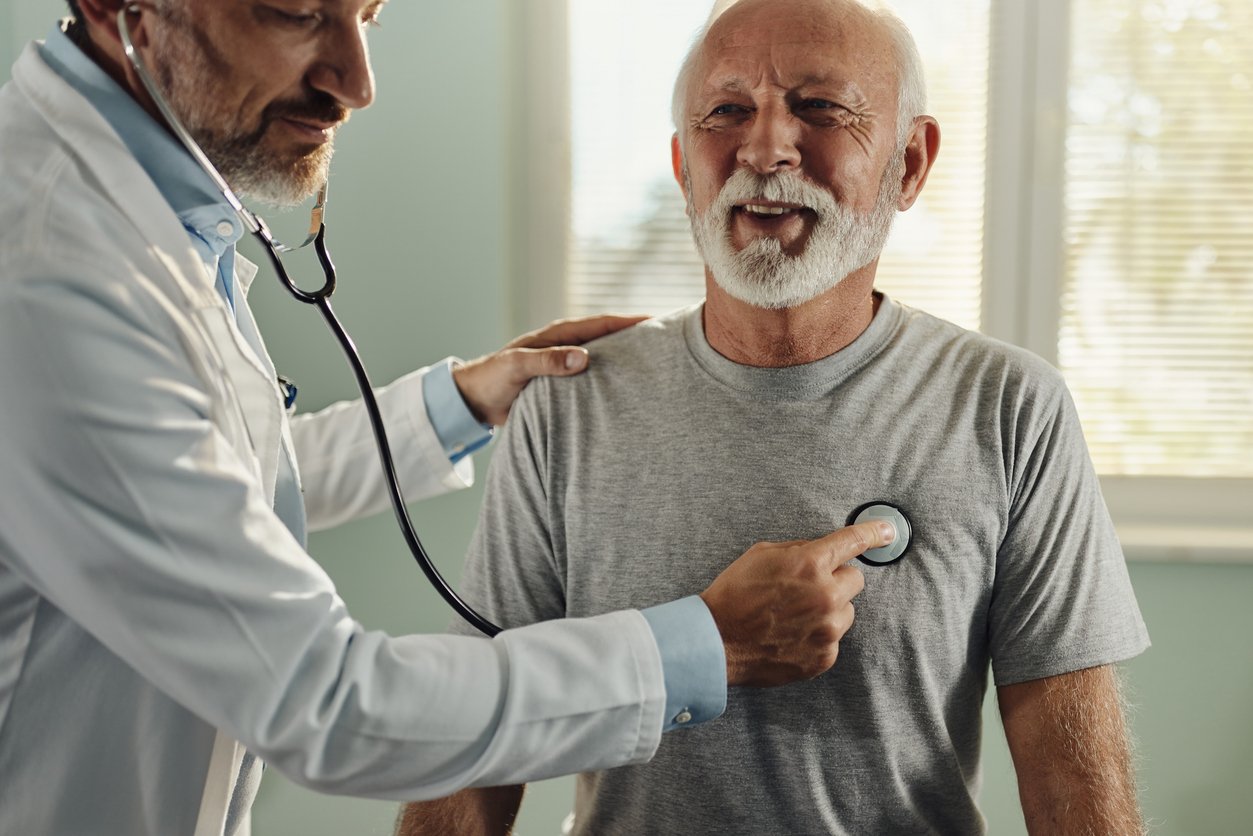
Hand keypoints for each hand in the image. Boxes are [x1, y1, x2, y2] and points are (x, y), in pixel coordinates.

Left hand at [452, 314, 648, 425]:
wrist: (474, 400)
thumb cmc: (492, 378)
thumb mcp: (517, 367)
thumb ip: (548, 362)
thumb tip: (585, 358)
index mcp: (559, 335)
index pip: (603, 324)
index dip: (631, 322)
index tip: (659, 320)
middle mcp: (567, 346)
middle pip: (610, 338)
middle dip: (638, 338)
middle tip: (671, 341)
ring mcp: (567, 364)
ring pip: (605, 359)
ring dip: (628, 361)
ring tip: (659, 367)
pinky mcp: (564, 385)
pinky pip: (595, 379)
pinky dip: (612, 381)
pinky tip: (628, 394)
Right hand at [699, 520, 893, 686]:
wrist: (717, 641)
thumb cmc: (735, 594)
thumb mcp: (762, 554)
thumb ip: (800, 550)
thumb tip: (823, 550)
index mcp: (810, 564)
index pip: (854, 541)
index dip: (873, 533)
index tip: (887, 532)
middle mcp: (825, 596)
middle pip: (855, 580)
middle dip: (835, 580)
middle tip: (806, 588)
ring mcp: (827, 630)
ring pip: (846, 611)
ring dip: (828, 610)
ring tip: (794, 615)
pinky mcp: (823, 656)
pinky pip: (833, 639)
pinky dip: (817, 635)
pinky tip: (790, 634)